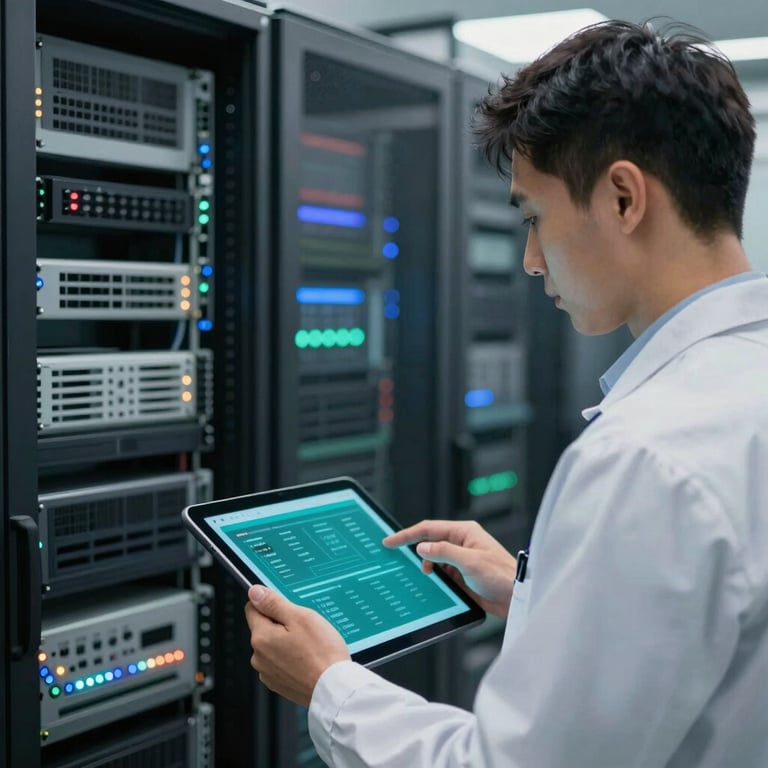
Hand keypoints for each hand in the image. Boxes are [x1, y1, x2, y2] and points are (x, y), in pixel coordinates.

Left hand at [244, 585, 350, 705]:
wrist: (334, 688)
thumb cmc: (321, 653)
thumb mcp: (301, 617)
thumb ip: (274, 603)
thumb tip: (255, 592)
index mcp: (261, 637)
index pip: (252, 608)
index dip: (269, 603)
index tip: (286, 607)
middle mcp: (258, 657)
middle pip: (263, 628)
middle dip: (280, 624)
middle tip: (304, 628)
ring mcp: (267, 673)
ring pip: (272, 646)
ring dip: (286, 642)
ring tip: (309, 646)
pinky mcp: (278, 684)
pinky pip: (279, 663)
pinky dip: (290, 659)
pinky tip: (307, 659)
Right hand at [383, 520, 517, 616]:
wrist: (517, 596)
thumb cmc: (501, 575)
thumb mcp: (470, 561)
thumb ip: (443, 552)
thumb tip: (422, 548)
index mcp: (464, 532)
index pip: (429, 529)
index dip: (407, 535)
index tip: (390, 541)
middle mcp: (461, 543)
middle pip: (430, 542)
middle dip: (415, 551)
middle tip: (397, 559)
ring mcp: (461, 559)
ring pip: (434, 560)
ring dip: (427, 568)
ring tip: (425, 576)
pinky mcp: (462, 575)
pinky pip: (442, 574)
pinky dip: (434, 578)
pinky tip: (432, 585)